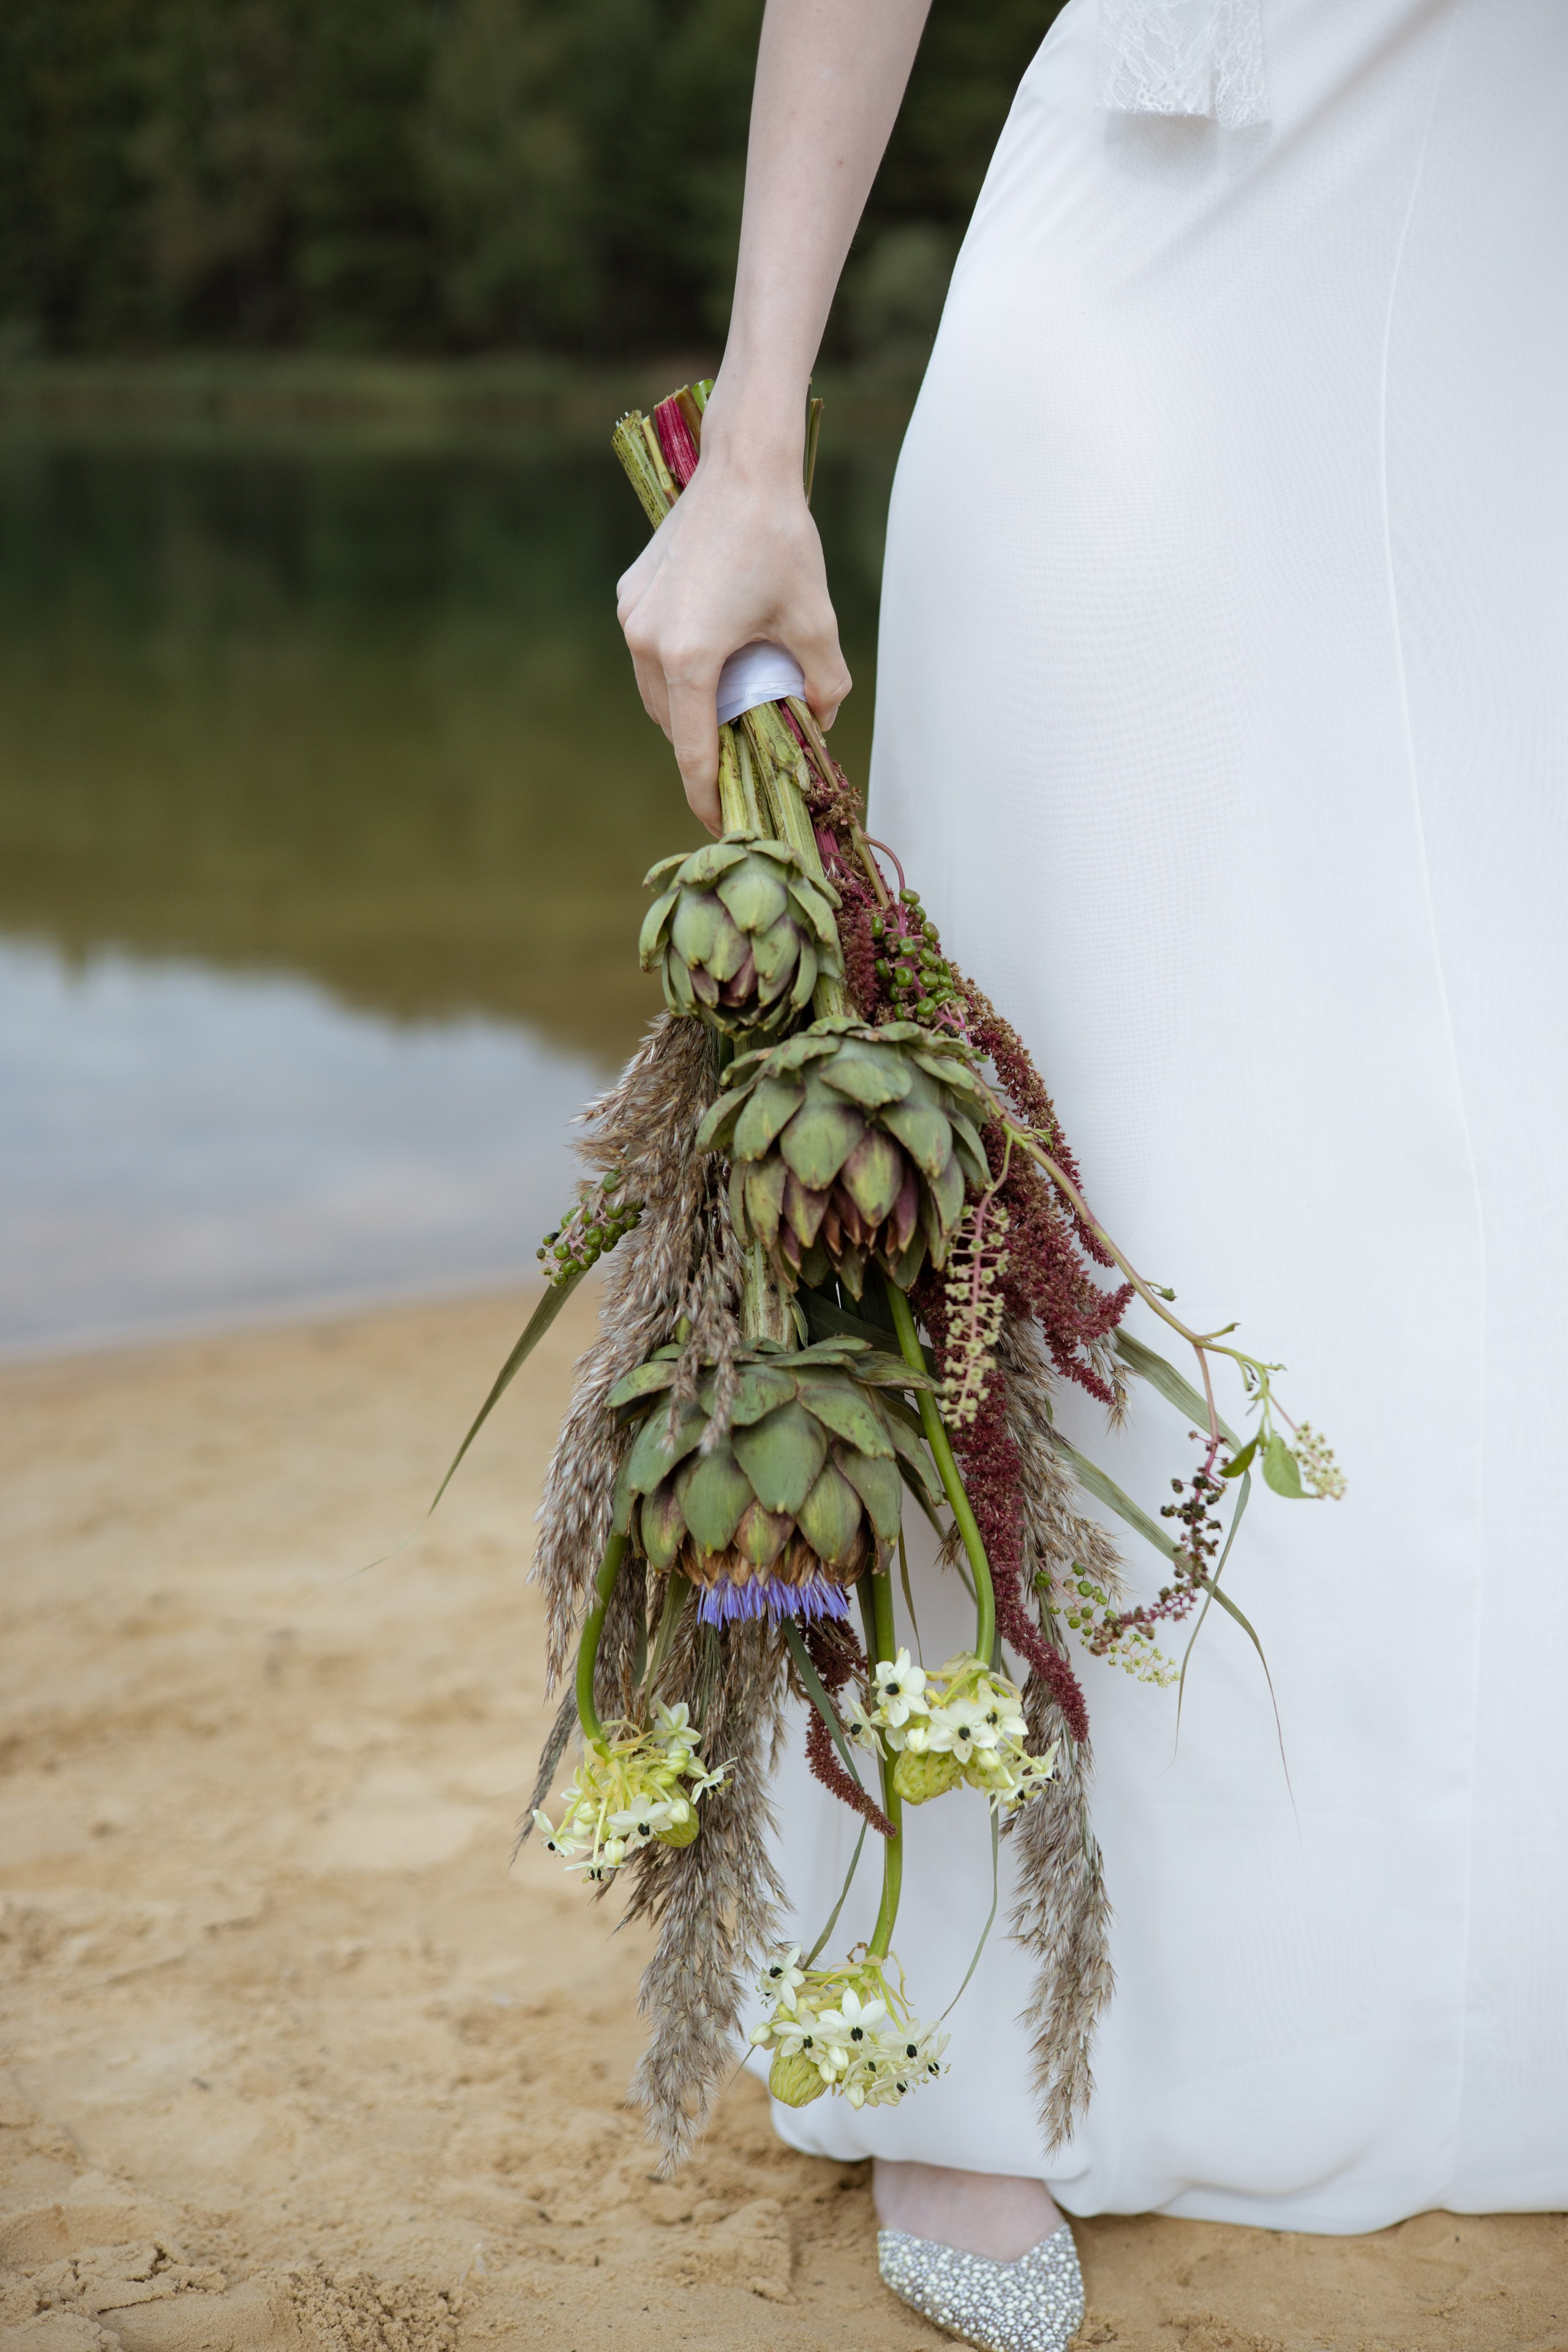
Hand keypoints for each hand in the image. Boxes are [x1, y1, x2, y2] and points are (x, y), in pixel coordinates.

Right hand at [616, 428, 851, 831]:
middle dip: (704, 745)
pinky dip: (678, 666)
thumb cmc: (782, 540)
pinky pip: (650, 650)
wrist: (743, 465)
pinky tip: (715, 652)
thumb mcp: (816, 622)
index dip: (708, 796)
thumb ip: (823, 684)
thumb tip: (818, 722)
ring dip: (689, 705)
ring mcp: (633, 615)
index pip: (692, 753)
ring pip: (657, 689)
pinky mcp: (631, 593)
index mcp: (689, 658)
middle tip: (744, 753)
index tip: (723, 824)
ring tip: (731, 702)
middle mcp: (647, 641)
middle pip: (672, 723)